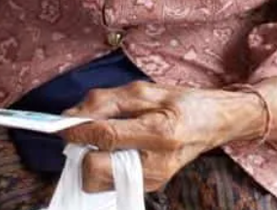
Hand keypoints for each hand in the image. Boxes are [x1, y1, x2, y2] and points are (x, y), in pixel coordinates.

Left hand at [61, 82, 264, 192]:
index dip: (77, 129)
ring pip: (97, 181)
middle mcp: (155, 164)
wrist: (215, 123)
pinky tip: (113, 148)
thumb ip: (107, 101)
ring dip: (89, 159)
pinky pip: (109, 182)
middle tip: (84, 131)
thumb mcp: (146, 90)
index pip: (104, 136)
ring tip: (101, 139)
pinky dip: (102, 165)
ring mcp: (152, 181)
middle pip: (94, 170)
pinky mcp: (148, 187)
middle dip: (81, 150)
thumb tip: (73, 115)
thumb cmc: (183, 102)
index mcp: (159, 133)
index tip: (61, 122)